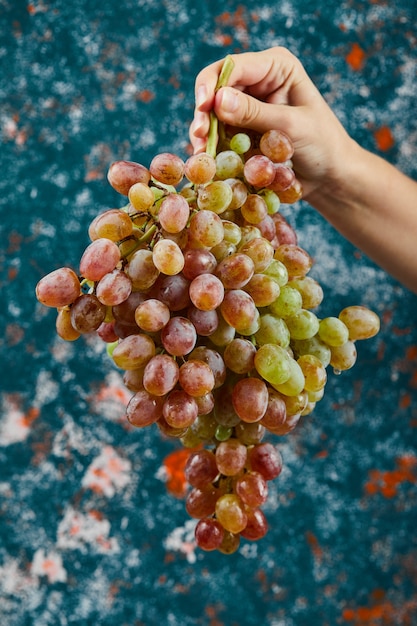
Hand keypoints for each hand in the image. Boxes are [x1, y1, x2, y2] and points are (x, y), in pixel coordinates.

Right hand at [190, 47, 355, 197]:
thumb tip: (217, 100)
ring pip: (212, 114)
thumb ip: (254, 113)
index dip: (212, 85)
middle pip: (216, 88)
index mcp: (275, 67)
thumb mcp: (290, 126)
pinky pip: (218, 135)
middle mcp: (258, 82)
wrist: (330, 177)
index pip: (233, 67)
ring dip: (203, 133)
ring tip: (202, 153)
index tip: (203, 109)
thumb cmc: (322, 145)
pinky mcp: (242, 131)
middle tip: (198, 137)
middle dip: (203, 112)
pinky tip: (207, 161)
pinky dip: (210, 147)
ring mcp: (247, 108)